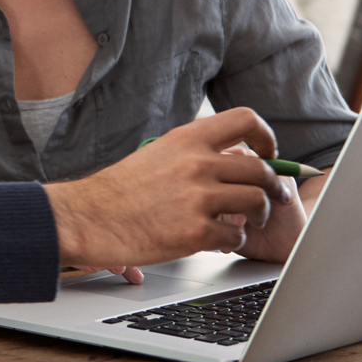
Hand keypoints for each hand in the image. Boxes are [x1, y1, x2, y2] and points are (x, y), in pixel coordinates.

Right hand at [42, 109, 294, 270]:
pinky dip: (234, 241)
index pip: (245, 120)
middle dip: (274, 186)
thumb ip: (192, 154)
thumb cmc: (118, 191)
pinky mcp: (195, 231)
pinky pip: (237, 236)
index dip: (266, 136)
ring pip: (257, 202)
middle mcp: (197, 164)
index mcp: (187, 140)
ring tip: (247, 222)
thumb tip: (227, 161)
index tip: (268, 152)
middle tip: (273, 197)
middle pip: (261, 169)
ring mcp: (198, 198)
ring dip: (258, 216)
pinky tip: (220, 241)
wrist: (88, 218)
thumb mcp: (157, 154)